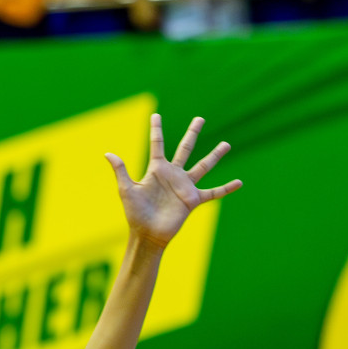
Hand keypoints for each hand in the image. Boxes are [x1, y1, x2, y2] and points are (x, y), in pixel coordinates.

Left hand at [104, 114, 241, 248]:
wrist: (147, 234)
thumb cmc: (135, 213)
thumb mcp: (127, 189)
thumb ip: (121, 171)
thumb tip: (108, 153)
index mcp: (156, 169)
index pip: (157, 144)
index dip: (156, 129)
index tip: (156, 114)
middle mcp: (173, 174)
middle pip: (185, 148)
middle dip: (192, 133)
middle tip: (200, 118)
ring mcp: (184, 186)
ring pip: (203, 166)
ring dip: (215, 155)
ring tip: (226, 143)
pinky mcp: (193, 199)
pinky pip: (213, 192)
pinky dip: (226, 188)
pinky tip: (239, 182)